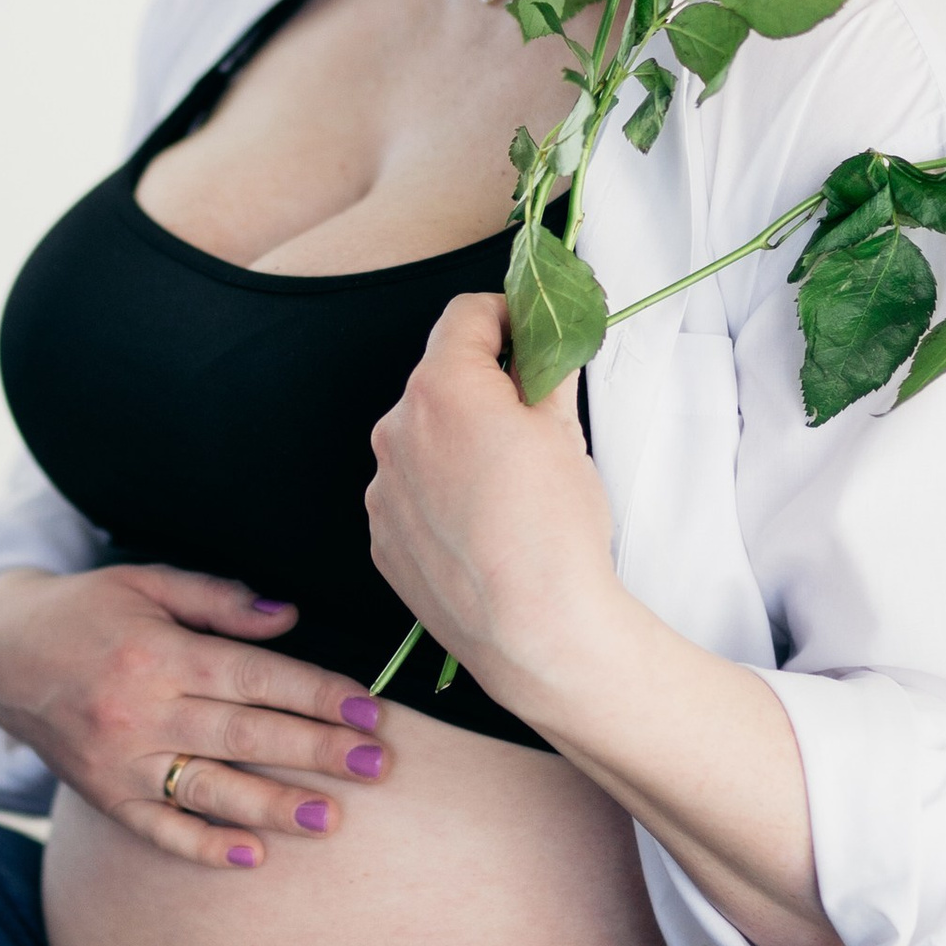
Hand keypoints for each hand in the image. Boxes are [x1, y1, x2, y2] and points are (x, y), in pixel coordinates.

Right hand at [0, 561, 389, 868]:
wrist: (1, 655)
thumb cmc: (88, 612)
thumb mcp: (147, 584)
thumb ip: (219, 601)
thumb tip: (289, 619)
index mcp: (158, 652)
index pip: (252, 678)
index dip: (314, 694)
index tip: (367, 710)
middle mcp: (140, 710)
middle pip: (243, 735)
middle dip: (315, 751)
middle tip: (376, 765)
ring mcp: (121, 760)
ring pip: (209, 789)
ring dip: (273, 806)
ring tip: (330, 819)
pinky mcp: (105, 796)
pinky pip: (159, 829)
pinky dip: (204, 846)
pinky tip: (252, 856)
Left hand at [364, 289, 616, 711]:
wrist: (534, 630)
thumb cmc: (554, 529)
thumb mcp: (565, 432)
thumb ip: (549, 372)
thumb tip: (548, 347)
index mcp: (442, 388)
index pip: (465, 315)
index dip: (505, 316)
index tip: (530, 334)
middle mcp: (396, 429)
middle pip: (440, 381)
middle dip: (482, 388)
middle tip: (530, 422)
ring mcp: (382, 486)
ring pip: (422, 440)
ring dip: (457, 444)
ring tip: (507, 489)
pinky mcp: (380, 535)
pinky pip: (410, 493)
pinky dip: (440, 494)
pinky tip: (481, 526)